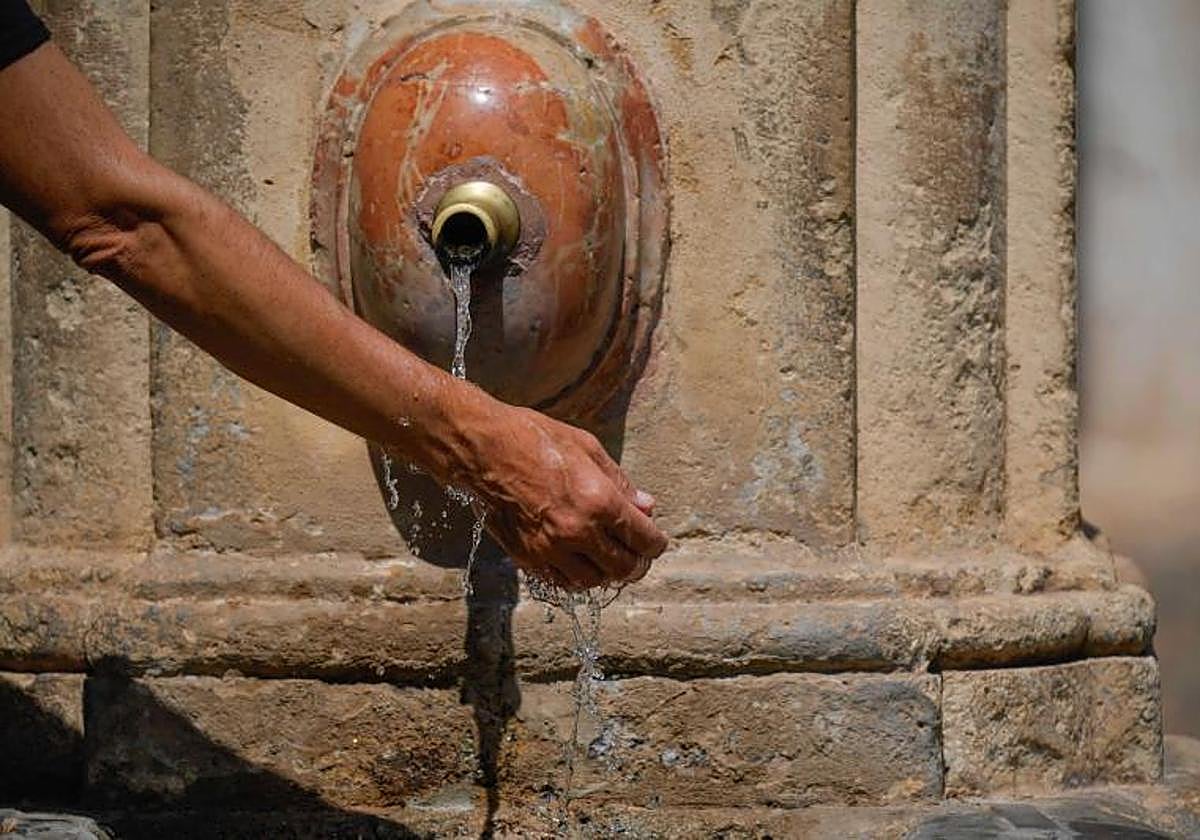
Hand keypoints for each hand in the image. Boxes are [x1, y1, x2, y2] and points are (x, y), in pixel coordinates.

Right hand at [462, 404, 667, 589]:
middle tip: (638, 556)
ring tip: (608, 558)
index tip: (655, 540)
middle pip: (623, 568)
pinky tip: (581, 562)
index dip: (656, 544)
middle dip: (637, 564)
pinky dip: (578, 577)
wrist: (485, 451)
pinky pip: (562, 581)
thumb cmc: (536, 440)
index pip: (644, 540)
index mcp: (599, 502)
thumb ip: (621, 483)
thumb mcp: (588, 449)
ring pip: (594, 581)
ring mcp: (551, 548)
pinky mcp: (528, 557)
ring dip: (607, 572)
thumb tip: (647, 506)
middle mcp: (578, 531)